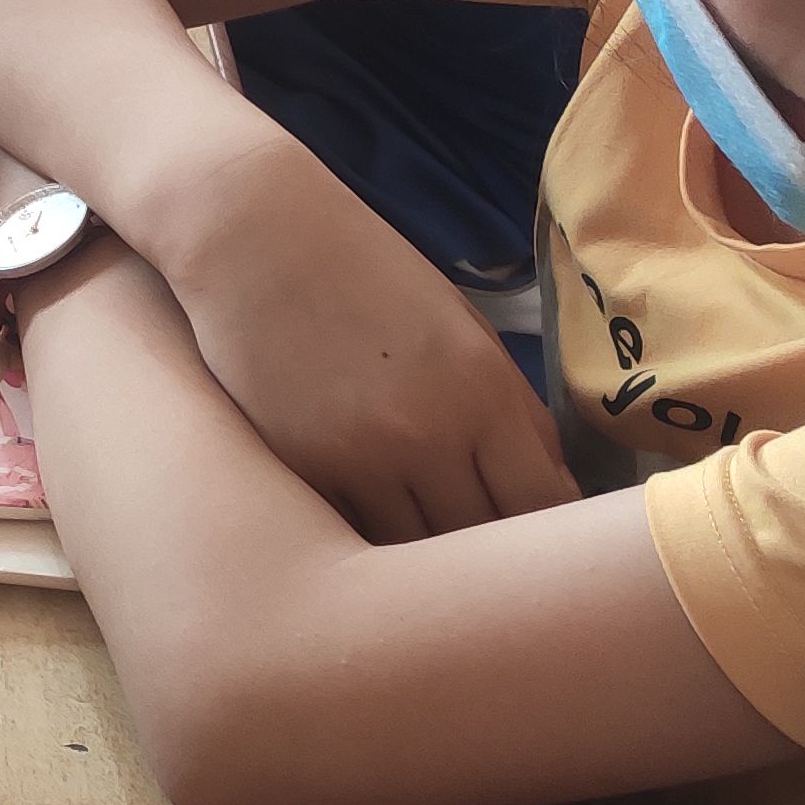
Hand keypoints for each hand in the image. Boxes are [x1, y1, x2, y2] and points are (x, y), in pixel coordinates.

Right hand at [155, 123, 577, 541]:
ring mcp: (359, 459)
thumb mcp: (462, 327)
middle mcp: (428, 433)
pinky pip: (351, 537)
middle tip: (487, 568)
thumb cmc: (367, 273)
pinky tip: (367, 538)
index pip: (542, 504)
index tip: (544, 551)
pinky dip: (365, 545)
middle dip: (491, 563)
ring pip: (414, 555)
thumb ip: (509, 411)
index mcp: (484, 389)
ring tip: (426, 564)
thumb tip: (548, 491)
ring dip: (424, 564)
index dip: (551, 541)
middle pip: (482, 543)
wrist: (254, 236)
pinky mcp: (300, 471)